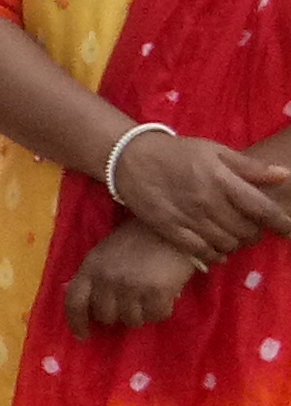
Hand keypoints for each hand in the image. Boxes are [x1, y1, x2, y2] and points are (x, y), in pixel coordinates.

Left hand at [66, 220, 203, 334]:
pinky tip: (165, 295)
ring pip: (132, 320)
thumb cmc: (138, 239)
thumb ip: (95, 277)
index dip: (76, 322)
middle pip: (105, 316)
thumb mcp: (105, 254)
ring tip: (149, 295)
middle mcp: (107, 279)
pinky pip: (156, 316)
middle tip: (132, 303)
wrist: (172, 227)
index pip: (74, 302)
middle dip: (118, 314)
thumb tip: (88, 306)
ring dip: (142, 313)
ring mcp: (131, 287)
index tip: (84, 336)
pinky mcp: (156, 292)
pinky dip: (161, 310)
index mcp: (91, 267)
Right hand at [106, 131, 290, 266]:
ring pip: (227, 244)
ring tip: (234, 236)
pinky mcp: (170, 230)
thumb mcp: (215, 151)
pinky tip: (217, 249)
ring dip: (237, 244)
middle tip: (252, 228)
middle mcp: (208, 202)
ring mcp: (189, 218)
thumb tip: (283, 175)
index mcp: (222, 180)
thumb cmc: (178, 153)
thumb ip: (249, 167)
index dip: (281, 222)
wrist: (130, 158)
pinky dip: (215, 254)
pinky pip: (202, 252)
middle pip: (246, 231)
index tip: (288, 229)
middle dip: (255, 233)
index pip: (261, 208)